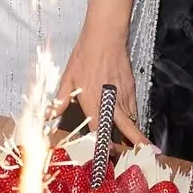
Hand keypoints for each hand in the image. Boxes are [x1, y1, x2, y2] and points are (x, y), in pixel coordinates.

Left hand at [55, 29, 147, 146]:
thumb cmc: (86, 55)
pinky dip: (134, 119)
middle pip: (126, 128)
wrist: (105, 36)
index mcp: (93, 101)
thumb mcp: (68, 78)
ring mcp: (123, 95)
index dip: (104, 144)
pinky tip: (133, 125)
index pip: (99, 129)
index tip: (107, 154)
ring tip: (144, 149)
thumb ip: (60, 100)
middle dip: (135, 144)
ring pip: (133, 120)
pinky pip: (134, 109)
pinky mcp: (131, 88)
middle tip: (142, 155)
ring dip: (136, 134)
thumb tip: (49, 114)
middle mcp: (111, 101)